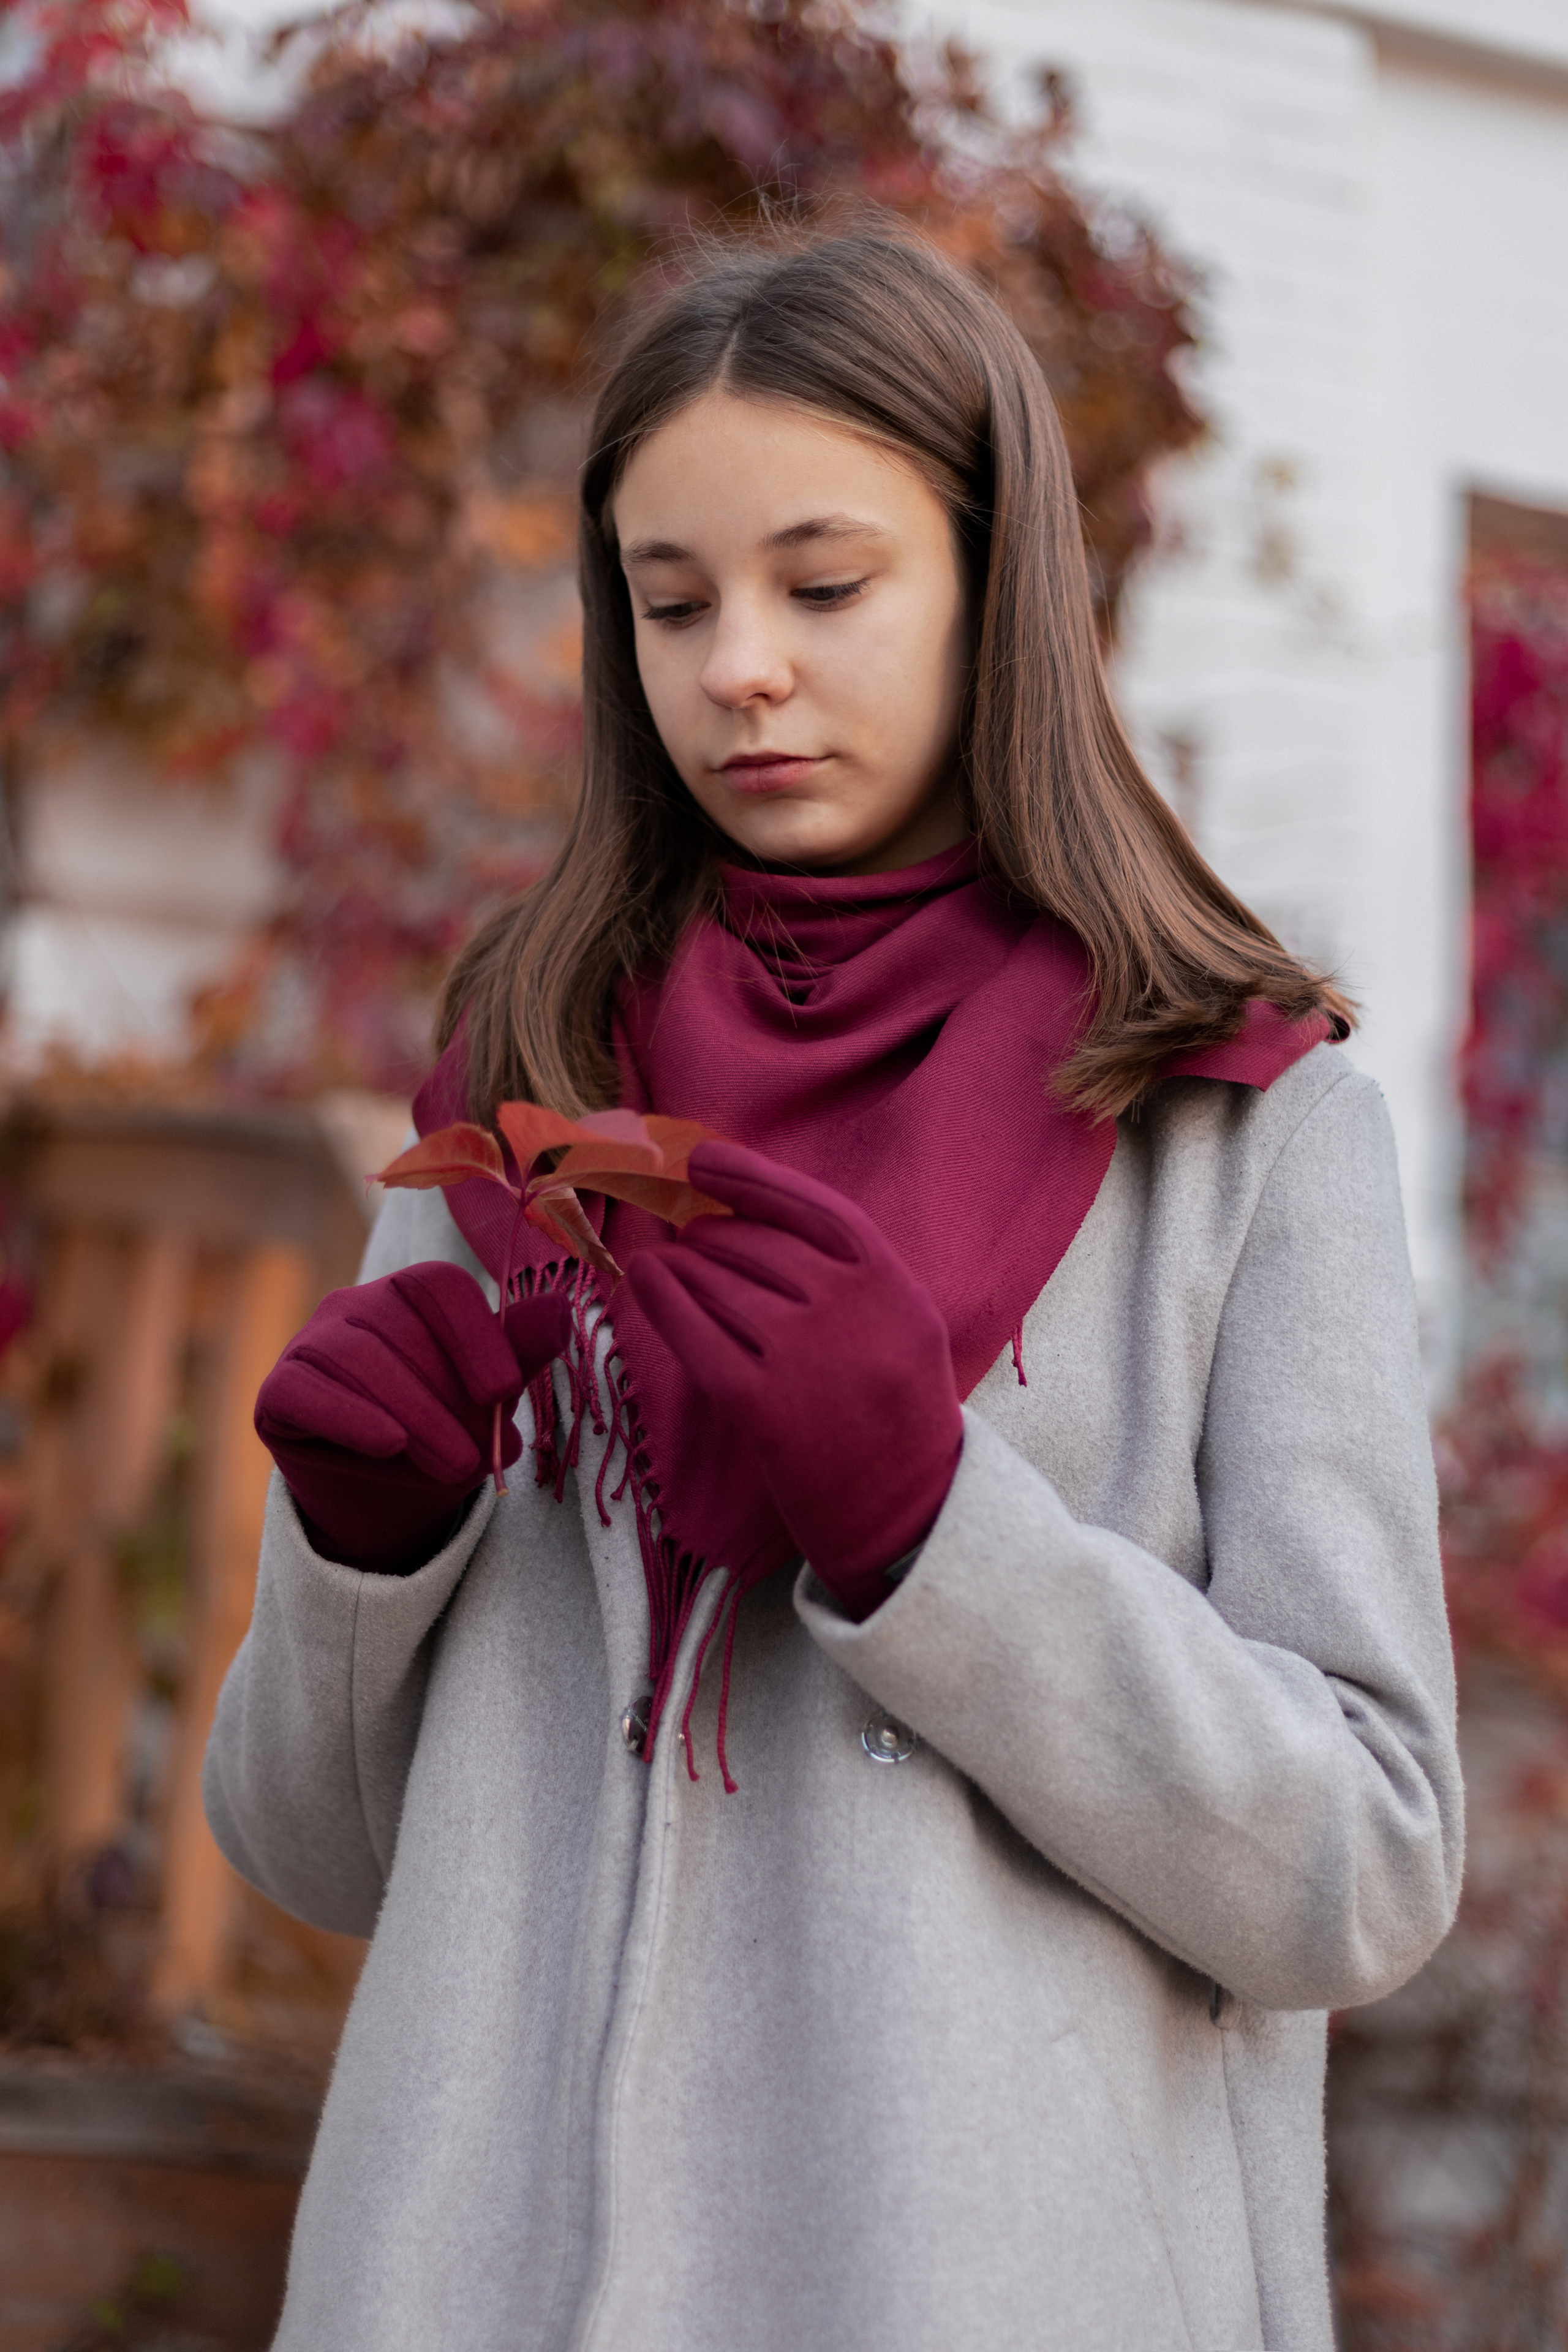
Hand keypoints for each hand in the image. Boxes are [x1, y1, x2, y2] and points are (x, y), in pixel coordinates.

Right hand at [255, 1263, 570, 1573]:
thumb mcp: (487, 1399)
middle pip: (398, 1326)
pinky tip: (389, 1445)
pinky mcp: (278, 1391)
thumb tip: (563, 1307)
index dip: (474, 1335)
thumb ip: (519, 1353)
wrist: (384, 1495)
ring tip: (453, 1466)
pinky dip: (348, 1417)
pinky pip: (305, 1392)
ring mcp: (311, 1343)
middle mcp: (356, 1305)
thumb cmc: (444, 1430)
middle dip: (445, 1397)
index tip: (503, 1393)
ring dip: (411, 1414)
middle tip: (478, 1458)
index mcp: (412, 1293)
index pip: (438, 1286)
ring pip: (354, 1358)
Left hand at [624, 1143, 962, 1617]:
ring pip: (718, 1283)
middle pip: (755, 1243)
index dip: (751, 1177)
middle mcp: (851, 1312)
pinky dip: (660, 1302)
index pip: (813, 1207)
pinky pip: (694, 1335)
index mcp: (892, 1286)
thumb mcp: (904, 1325)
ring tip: (664, 1264)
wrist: (909, 1515)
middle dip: (709, 1233)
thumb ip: (848, 1272)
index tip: (703, 1161)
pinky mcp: (761, 1406)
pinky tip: (641, 1283)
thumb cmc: (898, 1415)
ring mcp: (805, 1358)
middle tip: (689, 1237)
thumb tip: (754, 1216)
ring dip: (680, 1265)